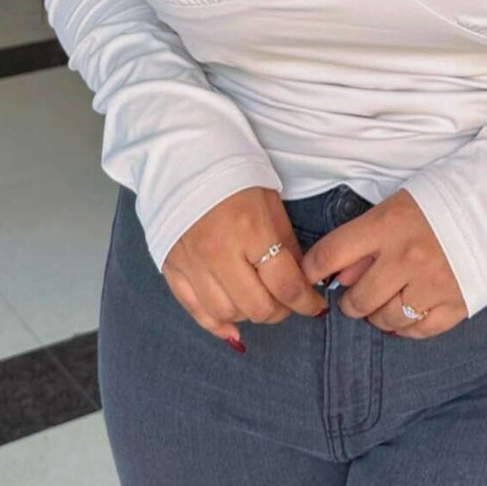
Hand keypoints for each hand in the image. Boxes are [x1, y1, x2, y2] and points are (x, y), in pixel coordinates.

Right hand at [161, 186, 327, 339]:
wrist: (185, 158)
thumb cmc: (235, 177)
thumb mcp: (271, 205)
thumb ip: (286, 247)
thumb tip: (301, 283)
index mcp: (250, 231)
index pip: (285, 285)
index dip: (306, 302)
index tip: (315, 306)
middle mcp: (218, 253)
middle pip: (257, 307)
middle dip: (281, 310)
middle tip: (288, 301)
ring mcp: (191, 263)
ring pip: (227, 314)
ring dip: (250, 315)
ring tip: (260, 301)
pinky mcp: (171, 268)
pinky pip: (195, 311)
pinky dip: (217, 324)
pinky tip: (233, 327)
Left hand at [300, 189, 468, 336]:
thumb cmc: (442, 200)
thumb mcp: (396, 206)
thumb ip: (365, 241)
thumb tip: (337, 277)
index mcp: (388, 225)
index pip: (330, 254)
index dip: (312, 270)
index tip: (310, 277)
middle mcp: (407, 257)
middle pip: (357, 300)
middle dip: (350, 302)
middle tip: (356, 296)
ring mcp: (432, 284)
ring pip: (386, 320)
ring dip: (378, 316)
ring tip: (385, 303)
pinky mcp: (457, 304)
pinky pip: (418, 330)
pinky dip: (407, 327)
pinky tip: (407, 314)